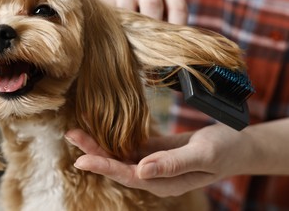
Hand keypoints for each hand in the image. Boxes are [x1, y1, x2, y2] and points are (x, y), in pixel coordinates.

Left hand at [65, 123, 255, 196]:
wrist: (238, 145)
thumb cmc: (225, 150)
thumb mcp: (202, 155)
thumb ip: (172, 164)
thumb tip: (140, 170)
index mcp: (164, 182)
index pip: (127, 176)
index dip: (104, 166)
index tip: (81, 158)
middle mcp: (154, 175)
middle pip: (117, 165)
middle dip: (94, 151)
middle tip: (71, 134)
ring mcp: (153, 163)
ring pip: (120, 154)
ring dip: (100, 143)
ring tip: (79, 129)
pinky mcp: (154, 150)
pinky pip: (130, 145)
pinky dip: (115, 136)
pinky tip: (101, 127)